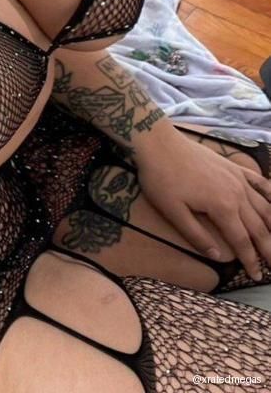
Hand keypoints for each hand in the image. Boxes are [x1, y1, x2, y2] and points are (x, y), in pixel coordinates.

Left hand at [135, 130, 270, 280]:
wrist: (158, 142)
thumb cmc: (161, 178)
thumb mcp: (173, 212)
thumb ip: (196, 235)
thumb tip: (217, 256)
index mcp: (223, 207)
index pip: (242, 241)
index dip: (251, 260)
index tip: (257, 277)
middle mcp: (237, 193)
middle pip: (258, 226)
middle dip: (268, 249)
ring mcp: (237, 178)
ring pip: (263, 207)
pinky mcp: (233, 166)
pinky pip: (258, 181)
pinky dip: (270, 194)